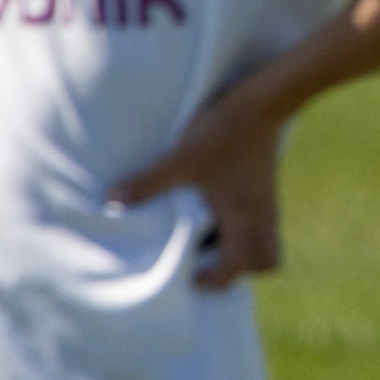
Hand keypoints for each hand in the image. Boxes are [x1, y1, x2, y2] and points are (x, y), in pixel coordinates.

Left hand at [110, 91, 285, 289]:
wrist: (265, 99)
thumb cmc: (226, 132)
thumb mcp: (183, 158)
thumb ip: (149, 182)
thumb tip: (112, 200)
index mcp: (242, 217)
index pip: (238, 267)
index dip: (214, 280)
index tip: (190, 275)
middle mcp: (261, 214)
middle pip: (267, 260)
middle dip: (242, 268)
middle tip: (210, 259)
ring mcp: (267, 199)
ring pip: (266, 239)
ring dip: (243, 246)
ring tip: (211, 235)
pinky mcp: (266, 185)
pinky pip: (262, 219)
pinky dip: (244, 225)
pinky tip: (218, 205)